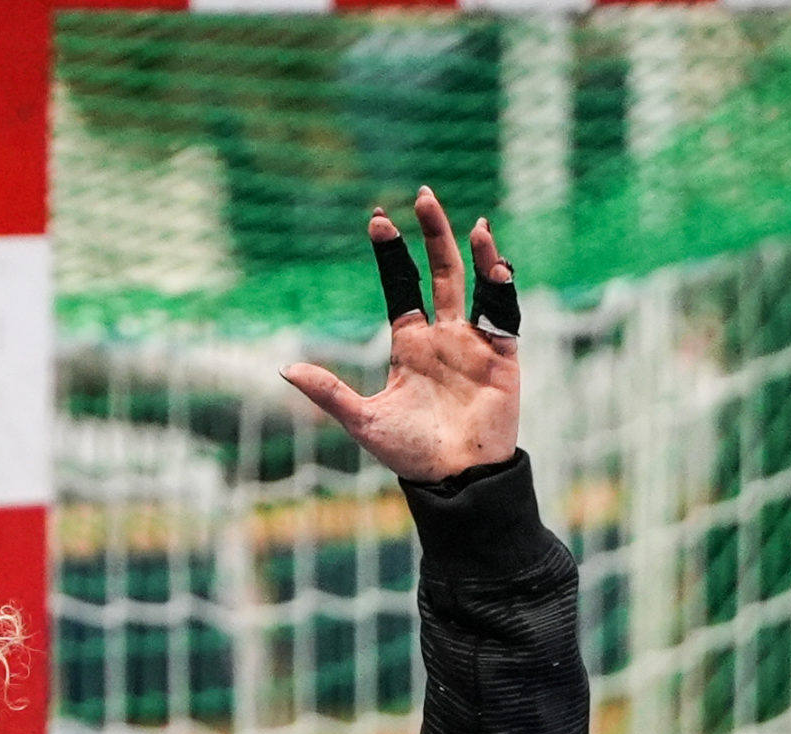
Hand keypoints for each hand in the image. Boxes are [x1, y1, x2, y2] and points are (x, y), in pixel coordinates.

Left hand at [284, 188, 518, 483]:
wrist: (454, 480)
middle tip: (422, 196)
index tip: (377, 219)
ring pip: (473, 285)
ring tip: (472, 223)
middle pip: (438, 273)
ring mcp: (474, 342)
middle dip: (432, 235)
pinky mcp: (503, 356)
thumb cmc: (409, 453)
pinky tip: (495, 263)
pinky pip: (505, 314)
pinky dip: (502, 288)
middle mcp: (442, 335)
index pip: (400, 287)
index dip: (392, 255)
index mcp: (409, 344)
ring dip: (472, 254)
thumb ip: (328, 392)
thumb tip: (284, 368)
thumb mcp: (362, 420)